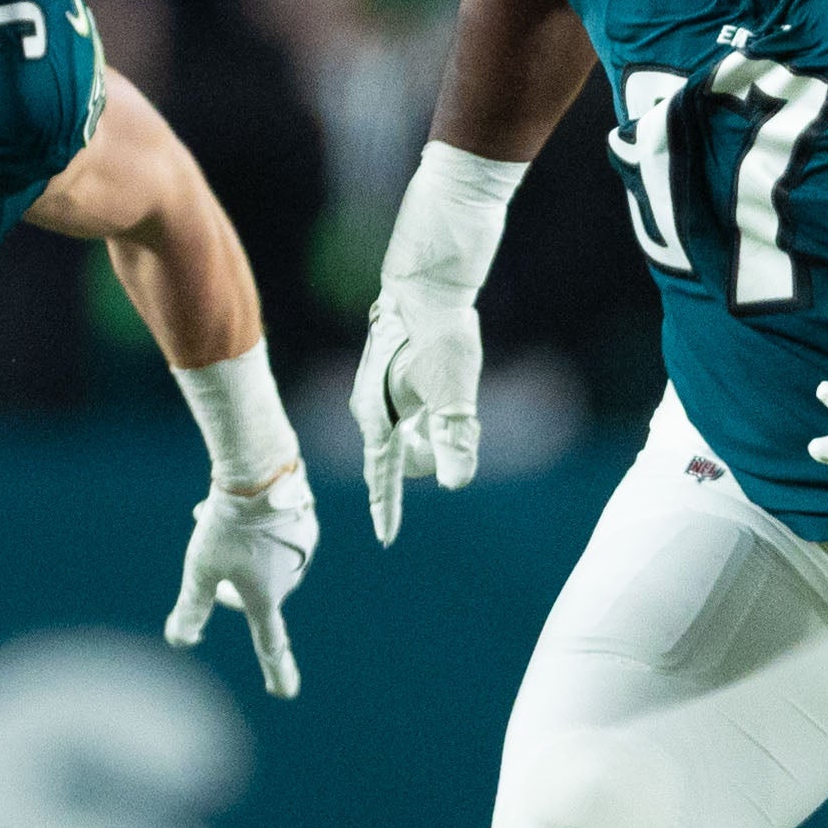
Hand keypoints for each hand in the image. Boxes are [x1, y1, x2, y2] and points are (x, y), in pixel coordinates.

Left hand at [165, 467, 315, 698]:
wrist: (261, 470)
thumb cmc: (227, 524)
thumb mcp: (199, 567)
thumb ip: (192, 607)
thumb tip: (180, 640)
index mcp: (267, 597)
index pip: (270, 644)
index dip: (276, 670)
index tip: (283, 692)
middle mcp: (291, 578)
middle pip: (255, 593)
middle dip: (231, 585)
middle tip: (211, 562)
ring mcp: (301, 549)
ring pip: (261, 560)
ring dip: (236, 551)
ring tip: (208, 520)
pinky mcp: (304, 523)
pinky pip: (272, 534)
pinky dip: (250, 529)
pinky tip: (224, 503)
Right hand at [352, 281, 480, 545]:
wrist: (424, 289)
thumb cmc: (438, 338)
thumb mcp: (455, 393)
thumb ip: (454, 439)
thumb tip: (455, 485)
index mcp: (378, 419)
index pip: (383, 476)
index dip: (387, 508)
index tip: (388, 538)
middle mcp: (372, 412)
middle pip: (401, 457)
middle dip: (426, 454)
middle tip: (452, 417)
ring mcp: (377, 396)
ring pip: (408, 435)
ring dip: (431, 431)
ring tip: (449, 397)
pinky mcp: (389, 382)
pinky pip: (408, 415)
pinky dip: (427, 414)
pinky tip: (441, 386)